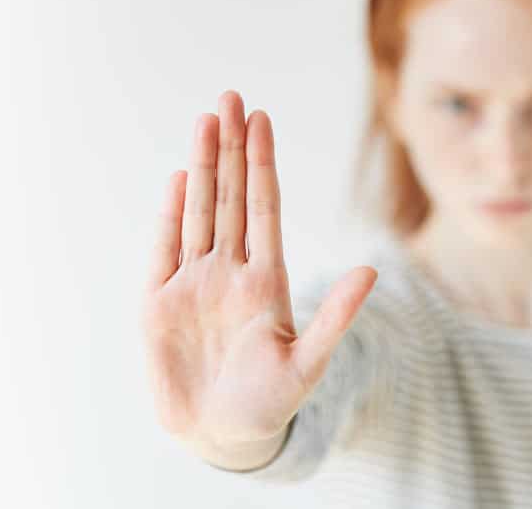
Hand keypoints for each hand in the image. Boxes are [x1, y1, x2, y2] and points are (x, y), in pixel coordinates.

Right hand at [142, 90, 377, 466]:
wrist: (220, 435)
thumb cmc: (269, 403)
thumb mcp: (308, 363)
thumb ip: (335, 317)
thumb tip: (373, 272)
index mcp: (266, 280)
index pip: (264, 209)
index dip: (262, 164)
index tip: (262, 119)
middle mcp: (229, 272)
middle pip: (230, 198)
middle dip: (230, 148)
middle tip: (231, 96)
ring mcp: (193, 284)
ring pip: (199, 213)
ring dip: (202, 167)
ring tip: (206, 120)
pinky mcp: (159, 304)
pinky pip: (164, 250)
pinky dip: (170, 216)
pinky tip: (179, 179)